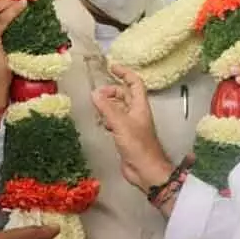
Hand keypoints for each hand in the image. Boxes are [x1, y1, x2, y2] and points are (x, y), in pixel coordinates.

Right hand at [91, 65, 172, 192]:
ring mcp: (131, 125)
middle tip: (97, 93)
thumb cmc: (138, 146)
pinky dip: (106, 118)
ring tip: (95, 106)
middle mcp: (136, 113)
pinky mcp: (124, 136)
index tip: (111, 67)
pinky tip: (100, 122)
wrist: (145, 170)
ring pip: (118, 108)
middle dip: (112, 91)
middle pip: (125, 95)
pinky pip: (114, 121)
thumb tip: (94, 93)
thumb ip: (107, 108)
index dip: (124, 73)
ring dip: (107, 104)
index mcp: (140, 106)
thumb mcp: (121, 123)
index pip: (134, 83)